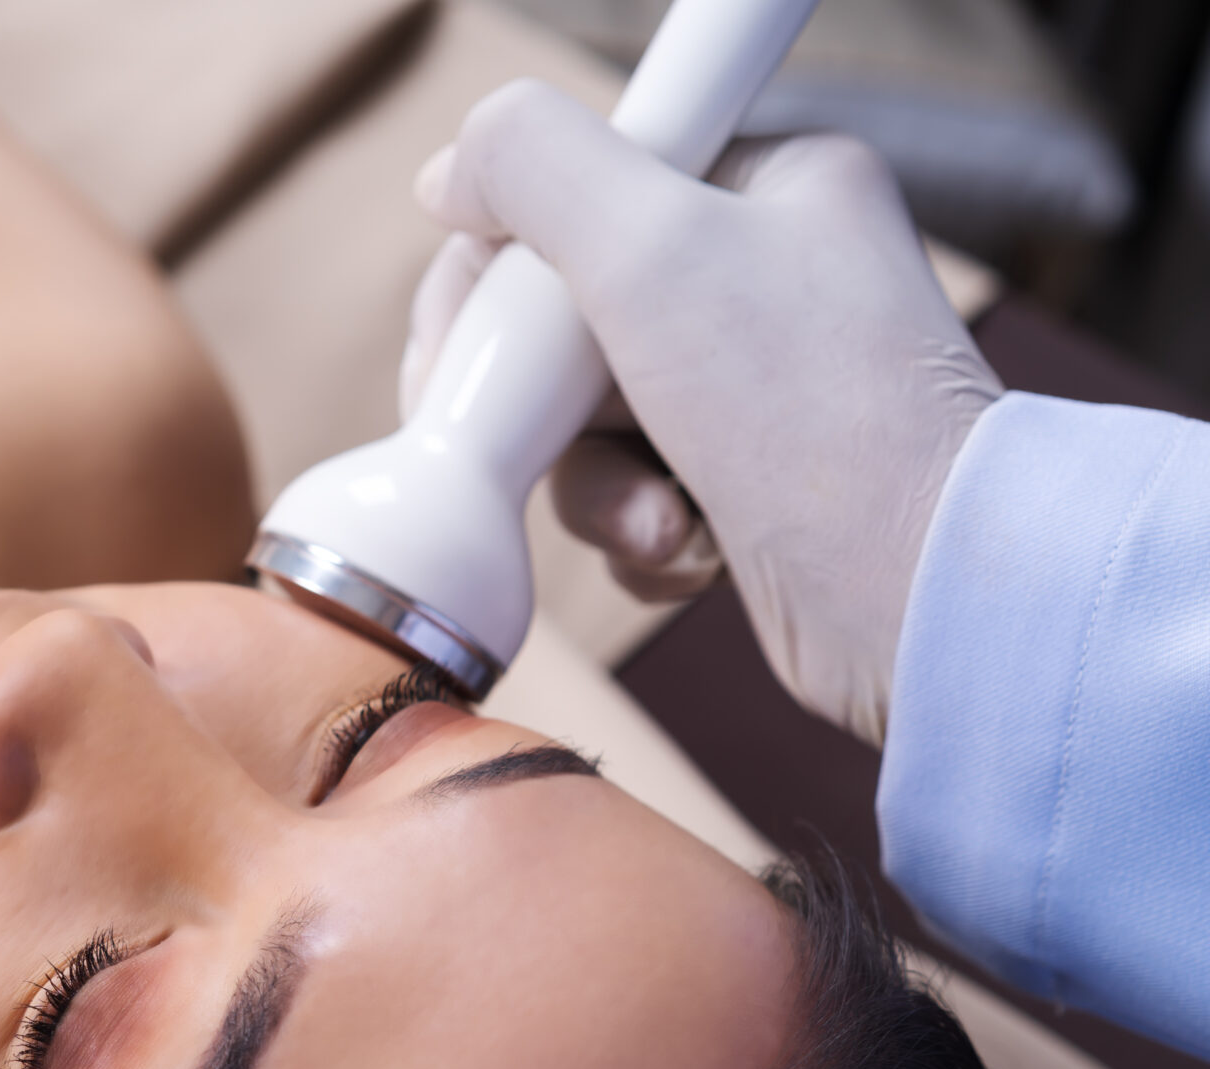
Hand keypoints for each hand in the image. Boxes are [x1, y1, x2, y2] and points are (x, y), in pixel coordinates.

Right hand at [404, 80, 999, 742]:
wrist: (921, 599)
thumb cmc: (814, 417)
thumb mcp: (651, 248)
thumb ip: (535, 167)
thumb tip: (449, 172)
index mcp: (765, 187)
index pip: (572, 195)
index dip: (496, 278)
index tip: (468, 355)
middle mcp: (766, 279)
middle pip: (560, 321)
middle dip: (540, 404)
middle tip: (531, 443)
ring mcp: (756, 392)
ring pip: (582, 424)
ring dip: (591, 486)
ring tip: (653, 519)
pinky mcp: (747, 491)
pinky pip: (627, 498)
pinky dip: (634, 536)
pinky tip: (689, 551)